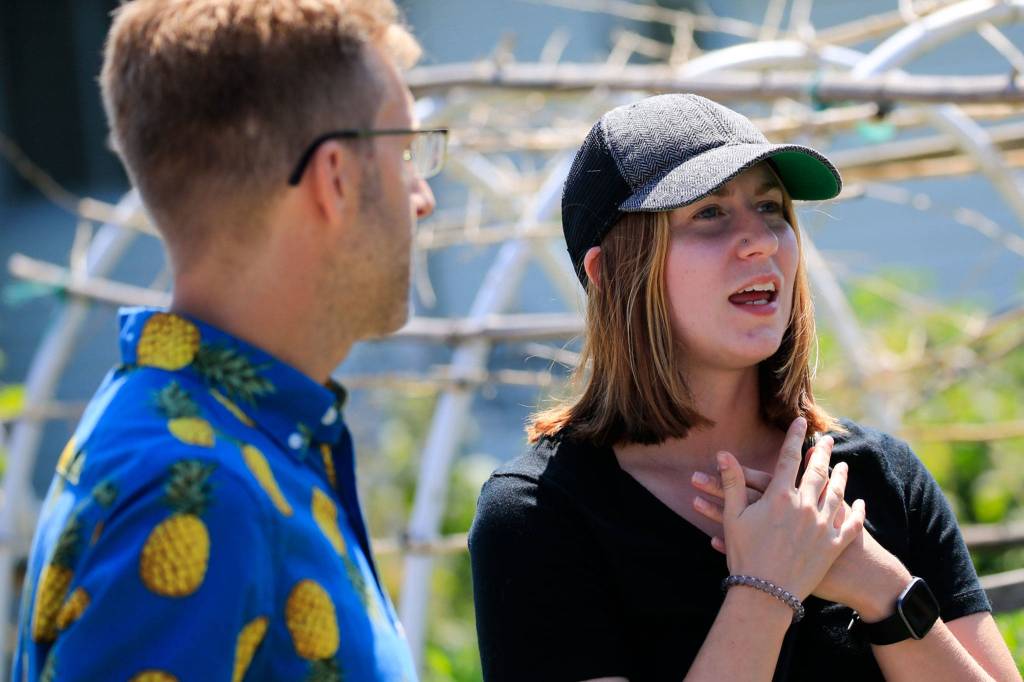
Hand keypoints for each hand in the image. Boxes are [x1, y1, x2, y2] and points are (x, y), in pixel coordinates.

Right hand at [710, 418, 864, 600]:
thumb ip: (732, 483)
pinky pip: (850, 525)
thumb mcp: (734, 517)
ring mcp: (822, 526)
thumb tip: (723, 454)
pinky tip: (860, 504)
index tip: (799, 421)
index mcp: (779, 497)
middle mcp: (804, 506)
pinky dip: (856, 512)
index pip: (788, 458)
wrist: (766, 593)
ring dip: (841, 477)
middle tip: (828, 439)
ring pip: (837, 494)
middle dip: (823, 453)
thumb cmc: (744, 555)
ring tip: (844, 466)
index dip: (793, 438)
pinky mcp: (833, 546)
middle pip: (817, 472)